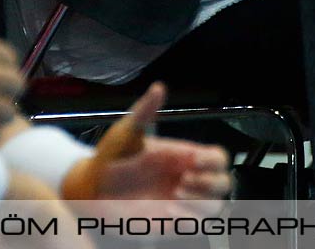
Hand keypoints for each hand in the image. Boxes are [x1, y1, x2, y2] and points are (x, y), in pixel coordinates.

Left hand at [62, 83, 230, 216]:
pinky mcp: (170, 222)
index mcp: (182, 156)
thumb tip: (159, 87)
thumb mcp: (127, 132)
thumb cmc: (110, 158)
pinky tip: (168, 212)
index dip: (213, 162)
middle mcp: (186, 179)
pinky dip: (189, 222)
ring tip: (174, 197)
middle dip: (210, 184)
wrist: (90, 188)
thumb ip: (144, 112)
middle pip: (224, 183)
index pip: (217, 158)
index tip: (192, 163)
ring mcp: (180, 203)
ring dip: (202, 204)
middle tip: (182, 182)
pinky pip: (194, 226)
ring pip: (214, 207)